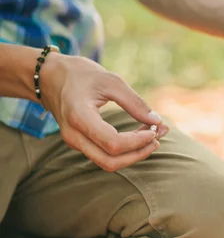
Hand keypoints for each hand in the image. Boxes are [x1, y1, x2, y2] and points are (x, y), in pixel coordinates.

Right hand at [40, 54, 169, 170]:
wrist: (50, 77)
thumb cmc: (81, 75)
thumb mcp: (111, 81)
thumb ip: (134, 102)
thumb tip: (157, 121)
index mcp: (80, 117)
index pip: (113, 144)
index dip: (138, 142)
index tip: (155, 128)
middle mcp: (74, 135)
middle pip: (110, 162)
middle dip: (139, 153)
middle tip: (159, 136)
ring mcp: (74, 142)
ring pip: (108, 163)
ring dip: (135, 153)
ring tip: (155, 134)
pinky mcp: (80, 143)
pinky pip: (105, 155)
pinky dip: (126, 149)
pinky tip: (143, 134)